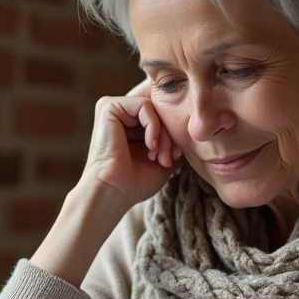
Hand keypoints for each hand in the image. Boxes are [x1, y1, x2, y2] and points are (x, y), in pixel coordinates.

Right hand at [80, 79, 180, 209]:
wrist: (113, 192)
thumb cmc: (135, 183)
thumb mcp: (164, 158)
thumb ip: (174, 139)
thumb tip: (189, 125)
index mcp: (129, 125)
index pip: (162, 114)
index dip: (173, 132)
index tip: (175, 157)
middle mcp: (121, 114)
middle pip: (160, 110)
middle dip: (170, 136)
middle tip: (169, 159)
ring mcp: (114, 108)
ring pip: (155, 108)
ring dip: (164, 134)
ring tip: (159, 157)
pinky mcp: (109, 106)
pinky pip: (144, 105)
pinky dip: (153, 126)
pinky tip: (150, 146)